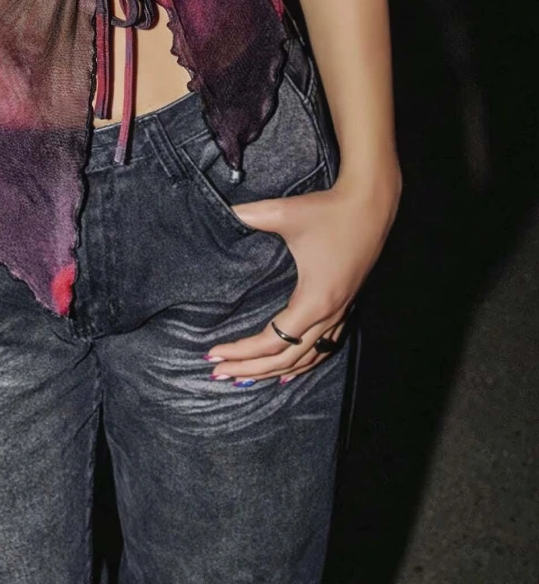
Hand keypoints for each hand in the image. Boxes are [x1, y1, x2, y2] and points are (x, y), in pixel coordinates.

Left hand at [205, 178, 398, 382]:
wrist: (370, 204)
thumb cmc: (328, 210)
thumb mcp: (284, 213)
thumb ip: (250, 216)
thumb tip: (224, 214)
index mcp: (314, 299)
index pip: (272, 341)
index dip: (241, 351)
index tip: (213, 353)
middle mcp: (329, 314)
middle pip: (286, 358)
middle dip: (251, 369)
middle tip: (219, 374)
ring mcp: (340, 313)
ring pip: (306, 359)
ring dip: (275, 372)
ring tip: (245, 378)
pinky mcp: (345, 306)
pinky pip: (323, 348)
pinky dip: (303, 364)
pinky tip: (288, 371)